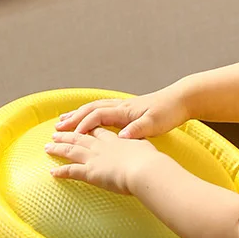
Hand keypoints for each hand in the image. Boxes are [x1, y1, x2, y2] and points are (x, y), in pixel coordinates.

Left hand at [46, 127, 159, 194]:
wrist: (145, 169)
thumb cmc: (150, 161)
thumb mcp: (146, 148)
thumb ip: (139, 145)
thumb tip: (142, 147)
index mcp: (115, 140)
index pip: (98, 131)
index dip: (88, 128)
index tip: (81, 126)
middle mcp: (101, 147)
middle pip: (80, 137)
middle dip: (67, 134)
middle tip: (56, 132)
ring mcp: (94, 158)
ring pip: (71, 150)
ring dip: (58, 148)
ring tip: (47, 147)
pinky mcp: (90, 172)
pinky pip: (71, 171)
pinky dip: (61, 172)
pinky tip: (53, 173)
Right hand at [55, 87, 188, 139]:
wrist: (182, 99)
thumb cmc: (169, 112)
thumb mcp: (155, 124)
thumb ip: (138, 130)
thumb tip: (121, 137)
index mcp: (125, 110)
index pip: (97, 115)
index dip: (83, 125)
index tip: (71, 135)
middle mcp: (121, 106)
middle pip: (90, 110)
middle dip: (72, 118)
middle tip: (56, 127)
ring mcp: (123, 106)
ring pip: (94, 108)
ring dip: (77, 114)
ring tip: (63, 120)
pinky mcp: (127, 108)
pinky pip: (102, 109)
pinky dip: (89, 113)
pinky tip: (85, 117)